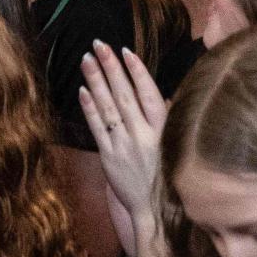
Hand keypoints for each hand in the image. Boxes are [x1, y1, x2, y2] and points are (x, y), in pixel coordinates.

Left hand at [78, 40, 166, 256]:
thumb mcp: (174, 144)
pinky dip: (89, 108)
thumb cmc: (168, 174)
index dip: (137, 72)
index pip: (149, 94)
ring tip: (86, 59)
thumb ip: (163, 119)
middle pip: (124, 94)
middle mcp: (144, 135)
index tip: (125, 51)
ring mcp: (125, 145)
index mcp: (164, 130)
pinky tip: (83, 90)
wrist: (158, 211)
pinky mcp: (109, 157)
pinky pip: (97, 128)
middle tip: (98, 44)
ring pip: (108, 107)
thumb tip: (155, 93)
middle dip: (110, 67)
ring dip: (96, 80)